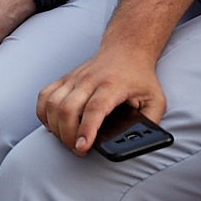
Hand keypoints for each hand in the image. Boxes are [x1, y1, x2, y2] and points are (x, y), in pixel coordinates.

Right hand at [38, 45, 166, 154]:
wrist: (125, 50)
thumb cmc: (140, 77)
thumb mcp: (157, 100)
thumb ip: (151, 122)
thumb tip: (141, 141)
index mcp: (112, 86)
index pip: (94, 108)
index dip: (86, 129)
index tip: (82, 147)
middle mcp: (89, 80)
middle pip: (68, 109)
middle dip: (67, 134)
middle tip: (77, 149)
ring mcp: (74, 78)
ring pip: (52, 103)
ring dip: (55, 126)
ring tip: (66, 140)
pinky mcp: (64, 79)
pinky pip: (45, 96)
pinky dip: (43, 113)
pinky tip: (52, 124)